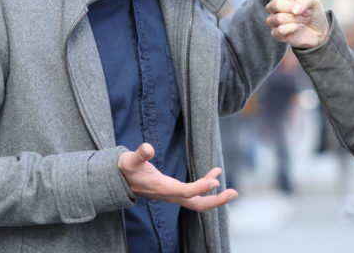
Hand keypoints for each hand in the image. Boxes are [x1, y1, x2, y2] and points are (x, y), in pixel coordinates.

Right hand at [118, 143, 237, 211]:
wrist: (119, 179)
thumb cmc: (126, 168)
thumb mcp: (130, 160)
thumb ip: (139, 155)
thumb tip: (148, 148)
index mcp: (162, 188)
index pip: (185, 191)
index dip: (200, 187)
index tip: (215, 180)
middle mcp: (170, 195)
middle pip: (197, 204)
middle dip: (216, 201)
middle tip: (234, 193)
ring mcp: (173, 195)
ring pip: (198, 201)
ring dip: (215, 197)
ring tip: (232, 189)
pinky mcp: (175, 191)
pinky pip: (195, 193)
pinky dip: (207, 185)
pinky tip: (215, 173)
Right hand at [233, 0, 327, 48]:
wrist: (319, 32)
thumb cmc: (314, 13)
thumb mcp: (314, 1)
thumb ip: (305, 0)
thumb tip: (293, 10)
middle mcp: (275, 6)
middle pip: (274, 5)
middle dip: (291, 9)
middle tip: (304, 13)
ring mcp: (274, 21)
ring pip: (277, 19)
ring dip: (294, 20)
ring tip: (303, 20)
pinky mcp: (276, 34)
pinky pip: (279, 30)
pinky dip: (292, 29)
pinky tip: (298, 28)